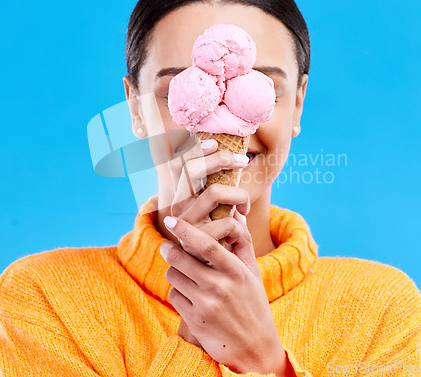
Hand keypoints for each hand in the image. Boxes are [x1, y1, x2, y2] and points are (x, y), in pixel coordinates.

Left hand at [160, 211, 287, 374]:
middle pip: (181, 258)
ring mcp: (206, 305)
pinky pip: (173, 295)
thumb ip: (243, 244)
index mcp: (236, 271)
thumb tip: (236, 216)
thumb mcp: (253, 273)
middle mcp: (220, 287)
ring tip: (186, 275)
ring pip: (173, 276)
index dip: (186, 229)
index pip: (207, 244)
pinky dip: (177, 292)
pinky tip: (190, 295)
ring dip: (174, 272)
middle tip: (169, 247)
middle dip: (170, 250)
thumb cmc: (254, 305)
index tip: (171, 219)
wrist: (255, 349)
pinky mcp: (194, 320)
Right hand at [166, 137, 249, 259]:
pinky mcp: (196, 241)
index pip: (177, 165)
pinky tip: (237, 235)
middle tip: (242, 160)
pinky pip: (228, 221)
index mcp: (180, 197)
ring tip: (243, 209)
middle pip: (192, 170)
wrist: (211, 279)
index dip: (193, 149)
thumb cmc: (216, 242)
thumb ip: (220, 196)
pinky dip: (239, 225)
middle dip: (219, 159)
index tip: (214, 141)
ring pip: (215, 192)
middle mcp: (177, 206)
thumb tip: (234, 163)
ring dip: (238, 195)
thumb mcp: (216, 216)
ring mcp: (185, 223)